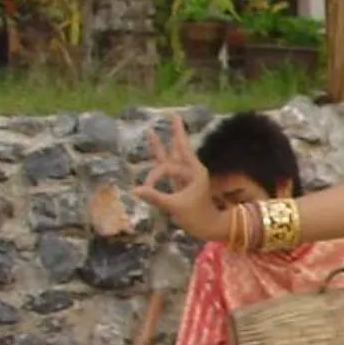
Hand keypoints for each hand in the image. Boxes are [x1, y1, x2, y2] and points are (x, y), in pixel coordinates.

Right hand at [134, 115, 228, 242]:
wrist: (208, 228)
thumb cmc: (196, 217)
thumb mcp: (176, 207)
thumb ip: (155, 197)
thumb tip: (134, 190)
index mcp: (195, 172)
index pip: (168, 166)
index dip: (154, 176)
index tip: (145, 189)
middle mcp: (191, 171)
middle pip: (180, 148)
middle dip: (176, 133)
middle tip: (175, 116)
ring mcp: (185, 177)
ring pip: (172, 157)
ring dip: (165, 143)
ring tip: (155, 130)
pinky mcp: (180, 184)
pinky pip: (169, 168)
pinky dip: (162, 159)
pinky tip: (160, 148)